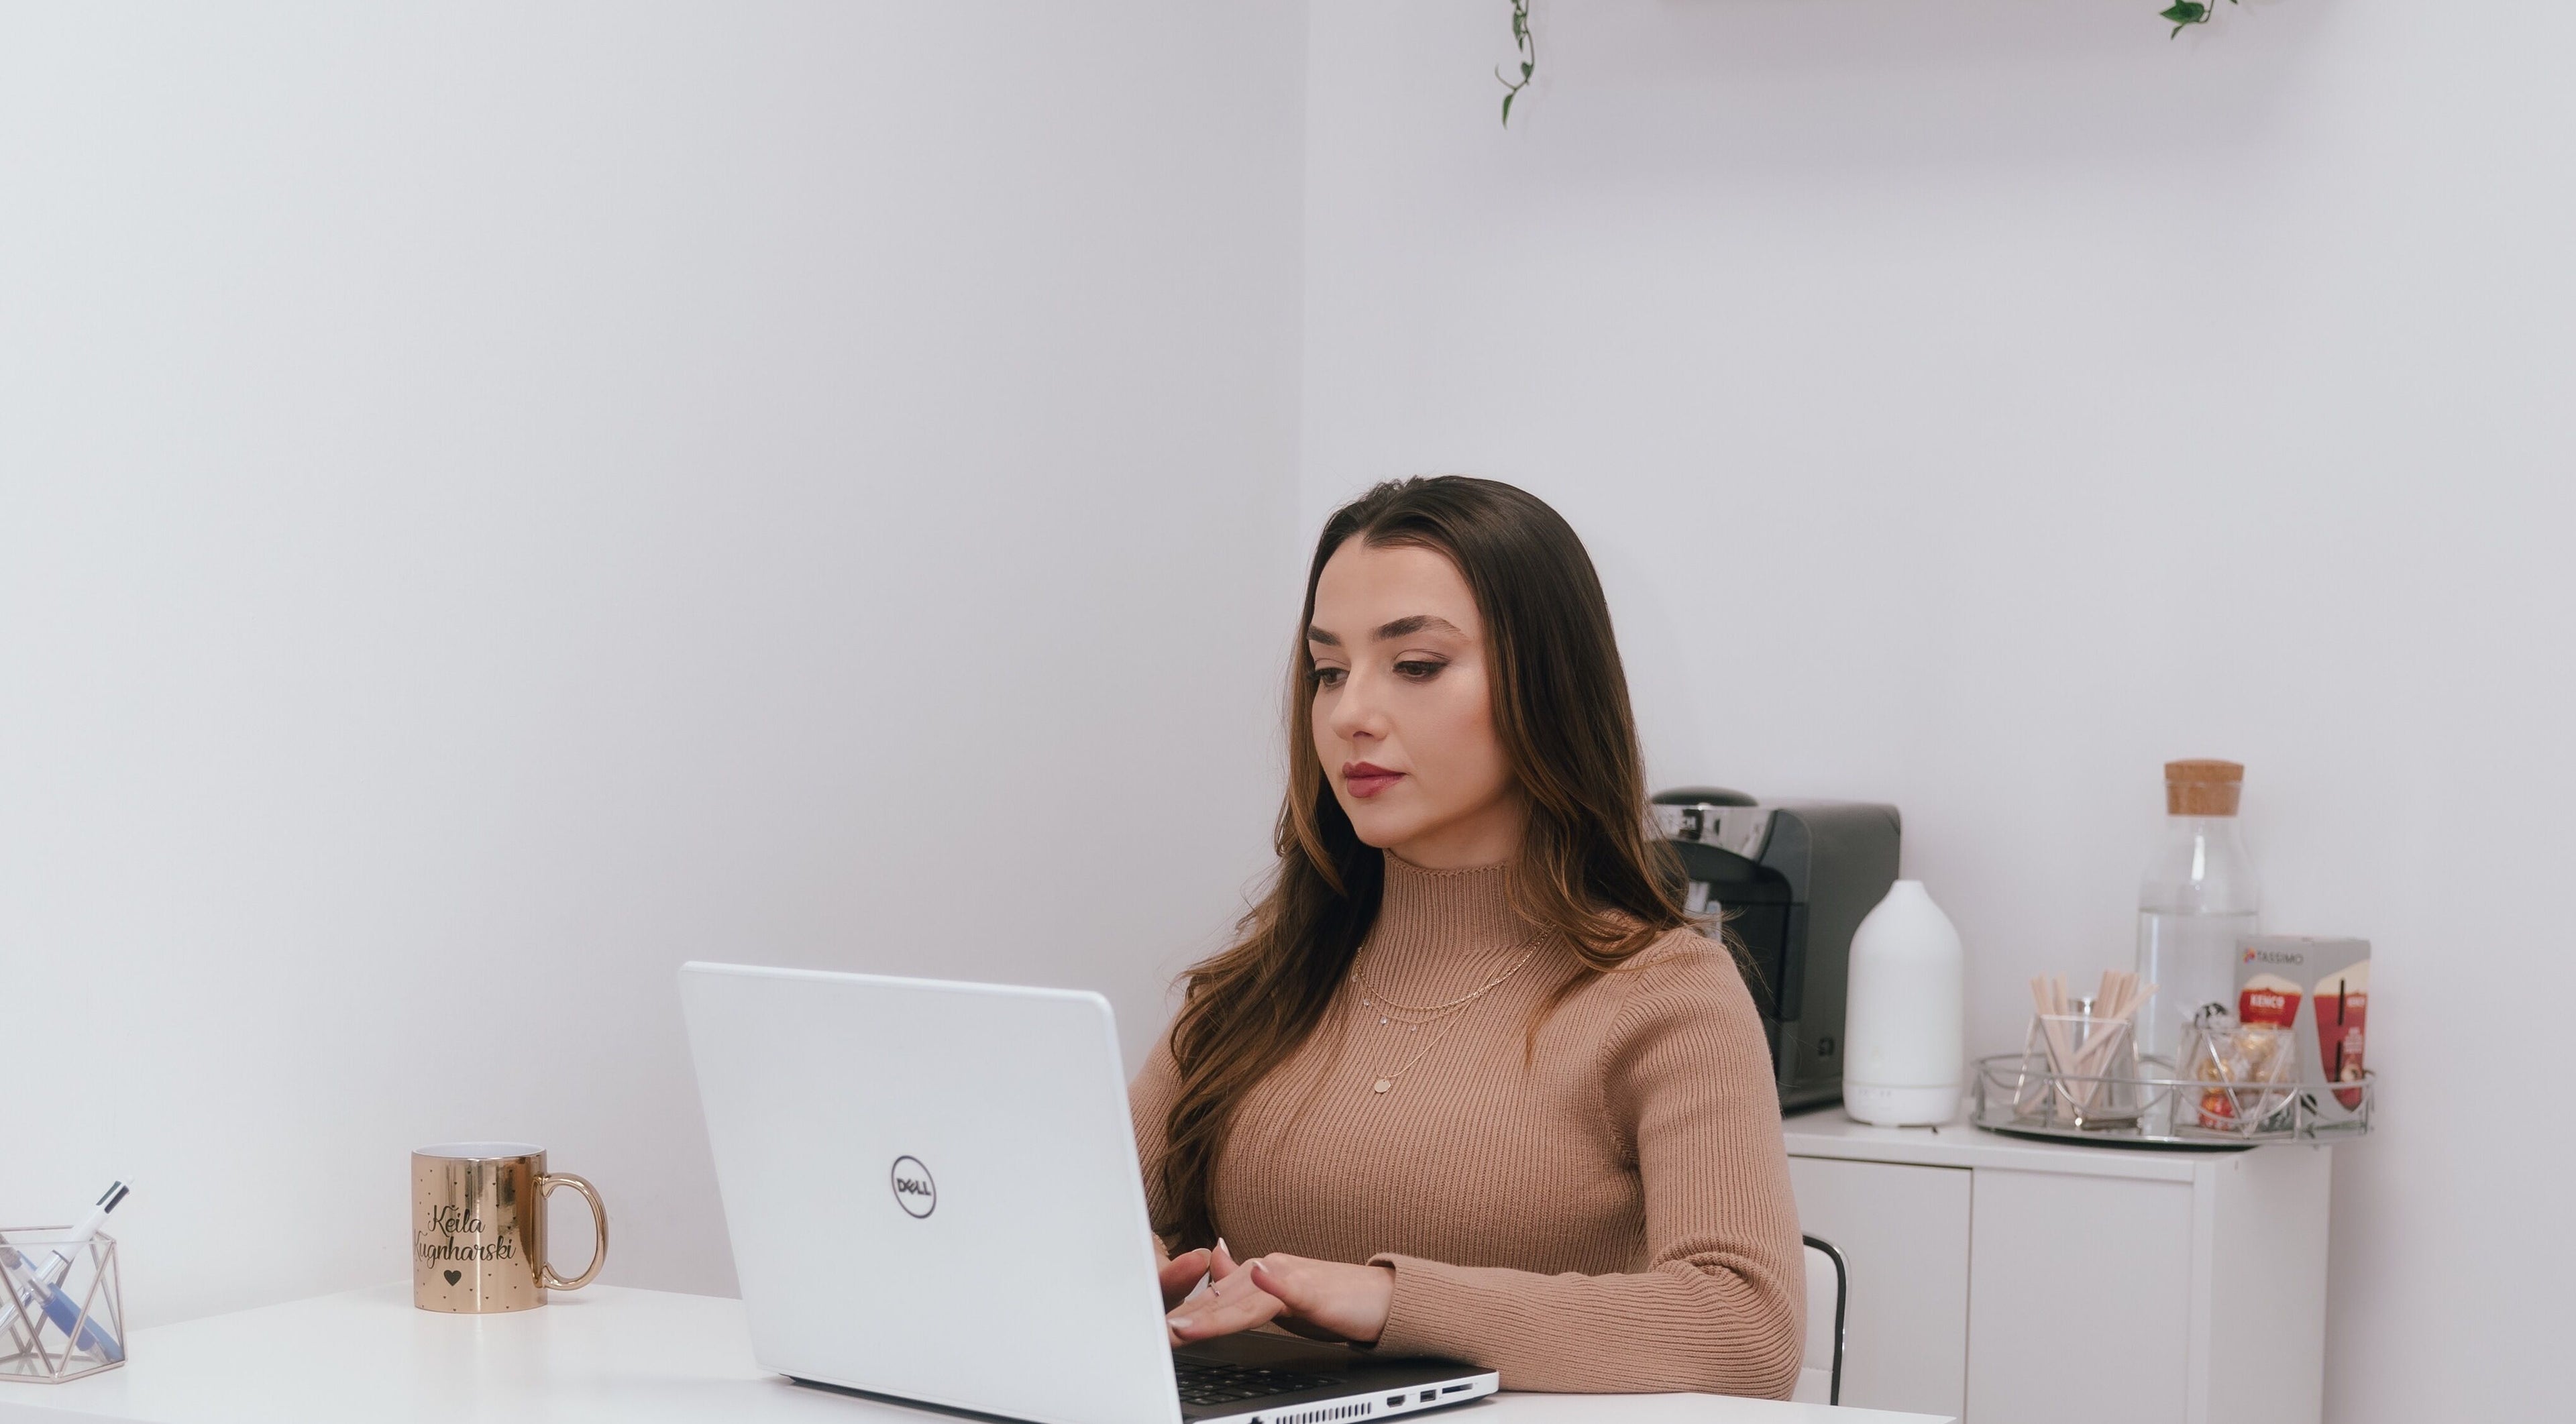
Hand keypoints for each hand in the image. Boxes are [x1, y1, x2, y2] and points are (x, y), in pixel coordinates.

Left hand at [1165, 1241, 1393, 1347]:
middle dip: (1187, 1317)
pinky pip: (1294, 1289)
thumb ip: (1248, 1290)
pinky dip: (1278, 1284)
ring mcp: (1293, 1278)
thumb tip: (1217, 1265)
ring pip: (1246, 1297)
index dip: (1183, 1312)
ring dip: (1215, 1310)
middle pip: (1220, 1298)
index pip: (1211, 1296)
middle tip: (1156, 1333)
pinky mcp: (1318, 1291)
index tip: (1152, 1328)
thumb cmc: (1336, 1302)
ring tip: (1186, 1324)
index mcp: (1258, 1275)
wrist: (1384, 1300)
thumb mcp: (1281, 1300)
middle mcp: (1270, 1269)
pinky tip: (1262, 1277)